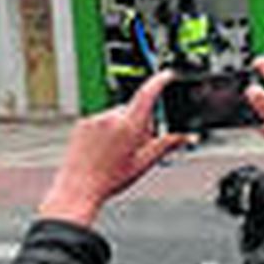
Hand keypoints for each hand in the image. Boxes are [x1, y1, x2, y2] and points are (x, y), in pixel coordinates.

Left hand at [39, 70, 188, 228]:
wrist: (78, 189)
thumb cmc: (109, 179)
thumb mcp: (144, 163)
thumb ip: (166, 145)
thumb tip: (185, 136)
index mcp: (129, 126)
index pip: (147, 94)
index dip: (159, 81)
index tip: (166, 75)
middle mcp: (111, 118)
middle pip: (134, 110)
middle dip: (139, 123)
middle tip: (135, 146)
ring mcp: (94, 120)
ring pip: (117, 116)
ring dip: (121, 127)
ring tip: (116, 152)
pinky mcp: (83, 124)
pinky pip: (101, 120)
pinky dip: (106, 130)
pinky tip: (103, 150)